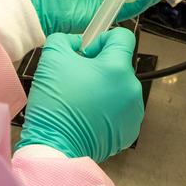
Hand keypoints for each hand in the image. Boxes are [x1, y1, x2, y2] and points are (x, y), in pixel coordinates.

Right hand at [16, 29, 143, 161]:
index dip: (102, 39)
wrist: (56, 148)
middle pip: (119, 64)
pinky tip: (88, 116)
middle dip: (99, 67)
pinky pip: (120, 110)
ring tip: (81, 100)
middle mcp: (132, 89)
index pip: (122, 37)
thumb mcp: (52, 57)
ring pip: (119, 88)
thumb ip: (66, 39)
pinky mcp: (129, 131)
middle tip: (76, 79)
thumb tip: (76, 43)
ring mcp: (134, 112)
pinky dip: (107, 109)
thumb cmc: (56, 103)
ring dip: (104, 88)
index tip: (86, 53)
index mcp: (117, 68)